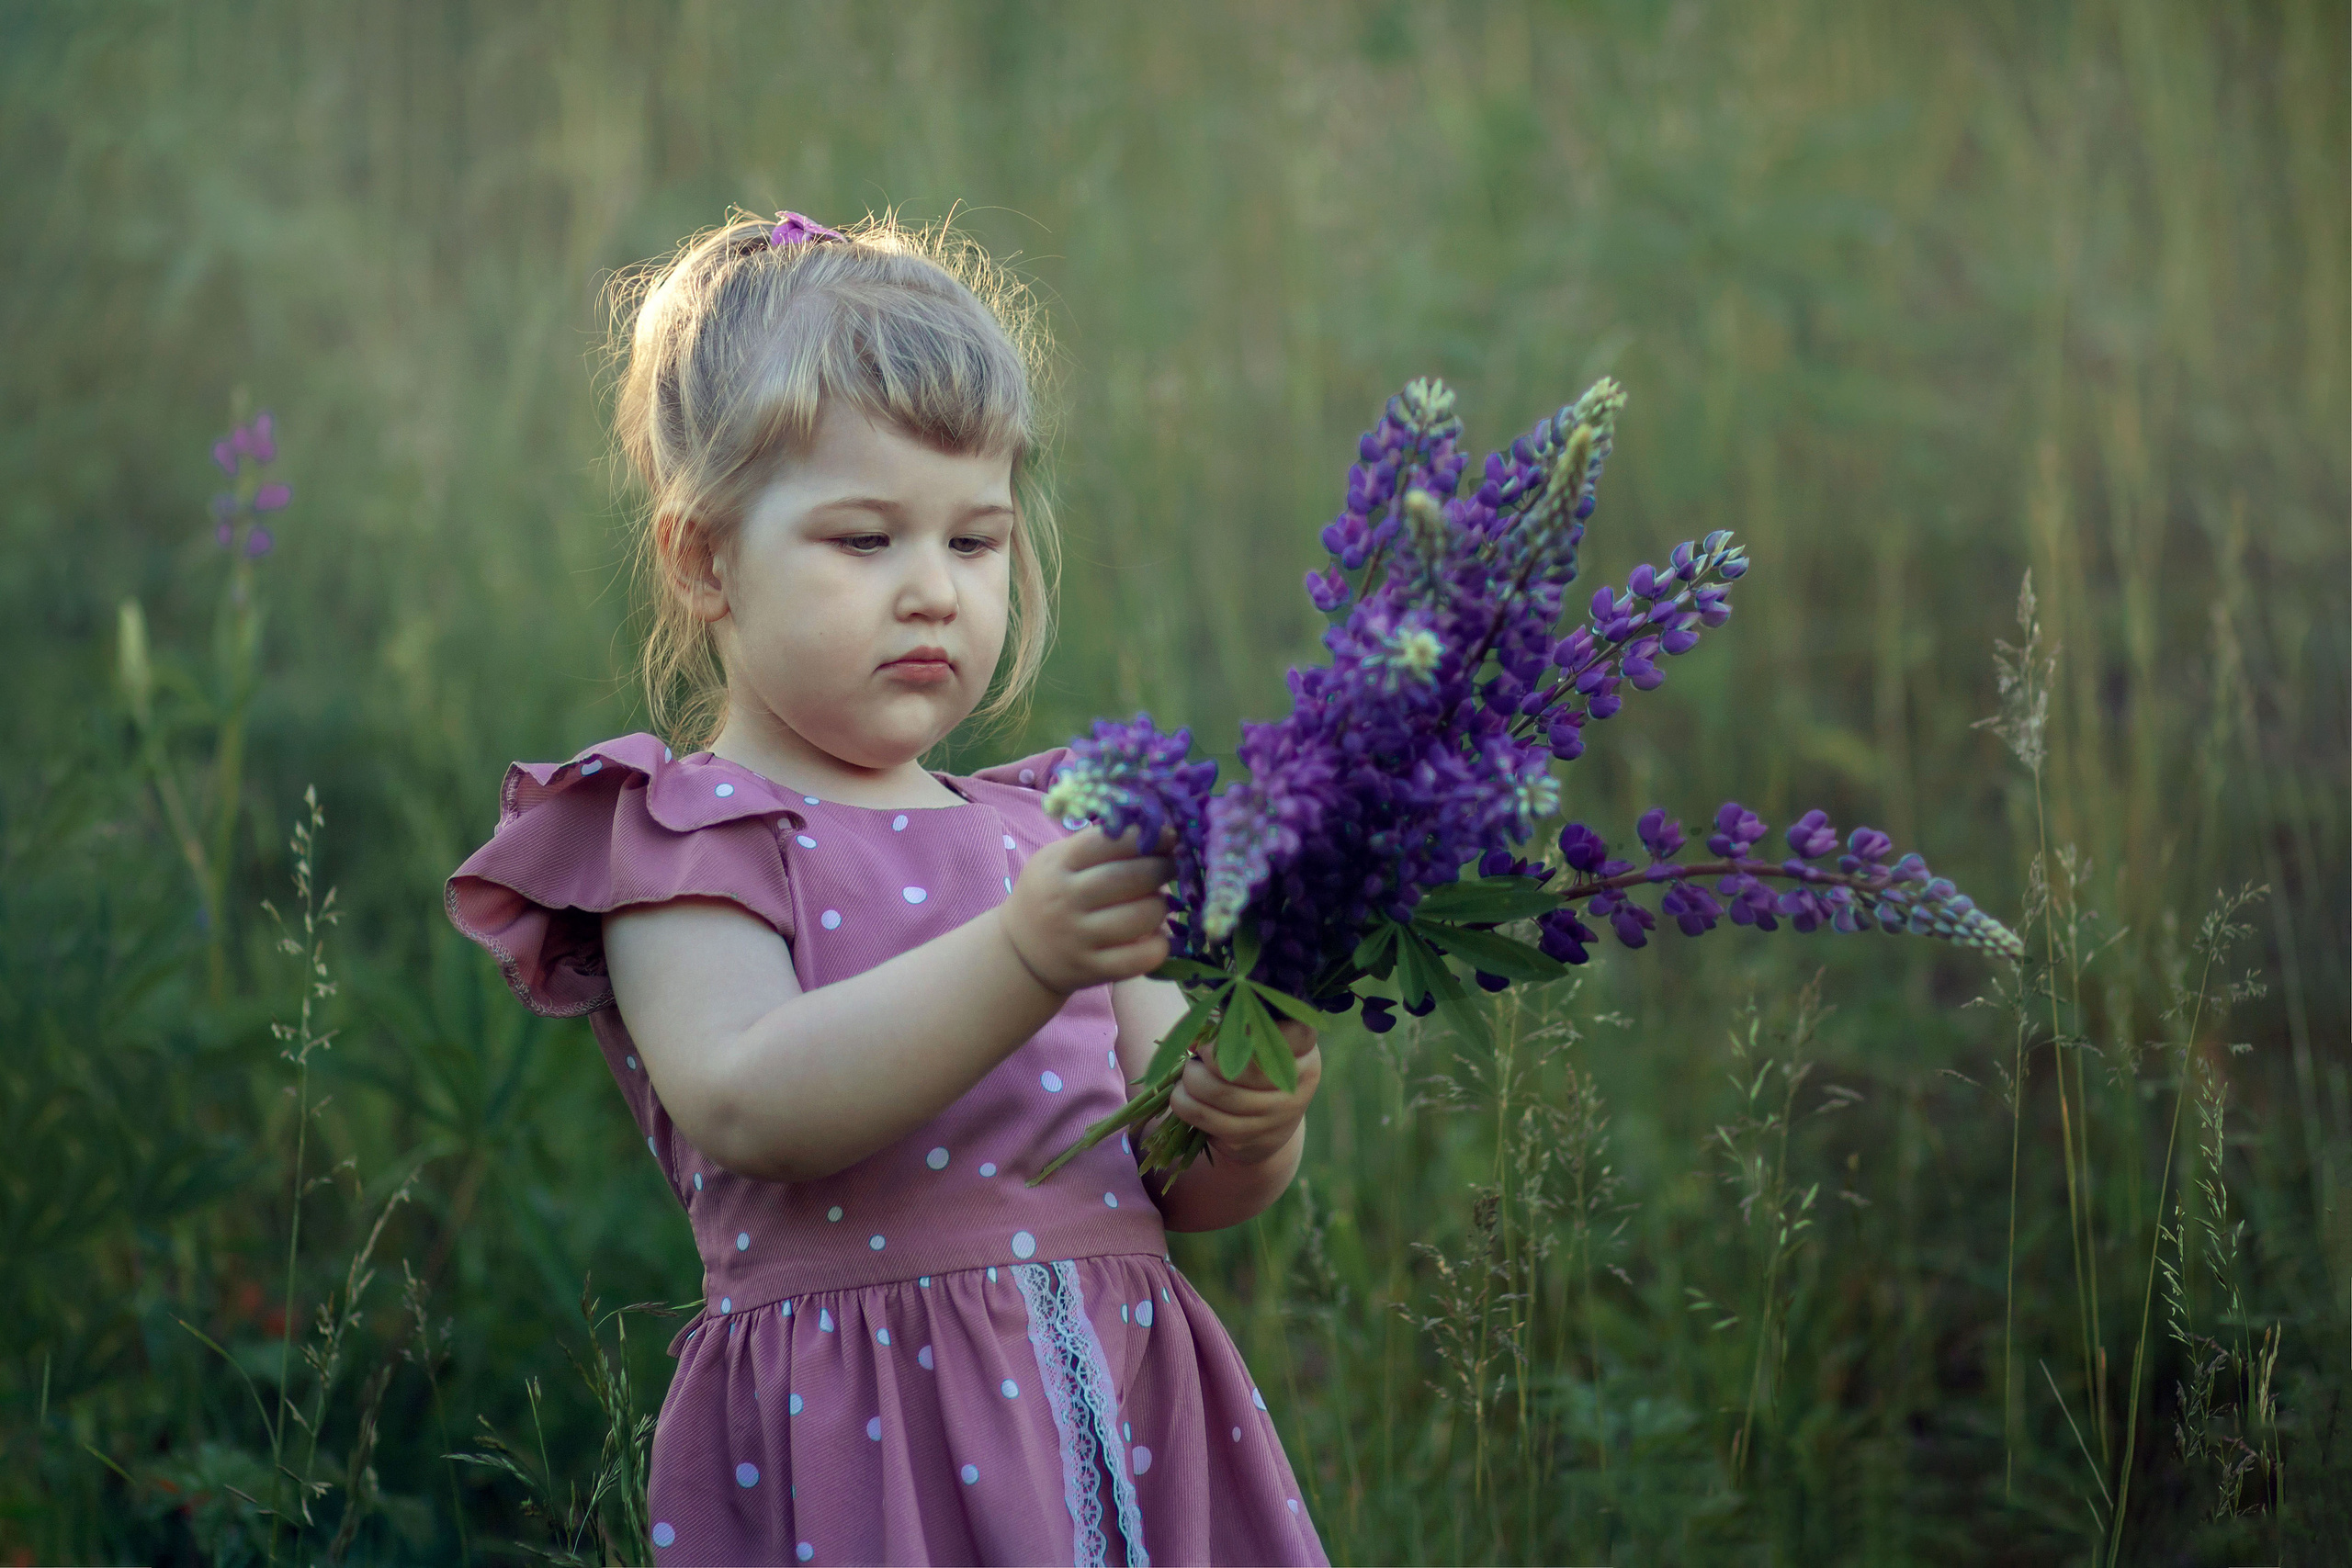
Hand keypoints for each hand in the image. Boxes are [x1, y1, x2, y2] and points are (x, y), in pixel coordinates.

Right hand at [998, 823, 1177, 995]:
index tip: (1170, 836)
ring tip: (1158, 902)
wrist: (1019, 952)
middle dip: (1162, 868)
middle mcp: (1065, 900)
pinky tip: (1156, 936)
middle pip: (1129, 878)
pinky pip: (1139, 959)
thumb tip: (1154, 829)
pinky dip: (1158, 946)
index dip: (1146, 836)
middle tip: (1173, 866)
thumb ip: (1097, 844)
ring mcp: (1077, 938)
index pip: (1108, 842)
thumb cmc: (1050, 895)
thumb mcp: (1057, 861)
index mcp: (1057, 865)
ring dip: (1161, 906)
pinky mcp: (1090, 969)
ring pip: (1140, 917)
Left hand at [1170, 1016, 1319, 1165]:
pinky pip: (1209, 1121)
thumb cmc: (1257, 1068)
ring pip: (1220, 1094)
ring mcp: (1277, 1118)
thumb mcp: (1257, 1044)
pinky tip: (1185, 1099)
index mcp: (1304, 1054)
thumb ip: (1231, 1029)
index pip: (1288, 1034)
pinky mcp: (1254, 1142)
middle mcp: (1296, 1087)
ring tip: (1186, 1078)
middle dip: (1204, 1060)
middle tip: (1195, 1059)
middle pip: (1239, 1067)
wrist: (1270, 1125)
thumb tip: (1193, 1039)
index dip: (1243, 1032)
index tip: (1217, 1039)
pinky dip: (1186, 1106)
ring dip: (1189, 1083)